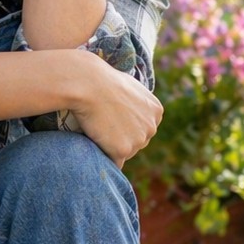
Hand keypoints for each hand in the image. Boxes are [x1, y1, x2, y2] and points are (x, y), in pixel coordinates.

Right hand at [64, 50, 161, 165]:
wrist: (88, 84)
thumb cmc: (102, 81)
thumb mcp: (129, 87)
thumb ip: (136, 103)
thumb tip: (131, 111)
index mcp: (156, 111)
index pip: (143, 128)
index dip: (125, 125)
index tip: (111, 116)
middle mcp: (152, 127)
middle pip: (136, 143)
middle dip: (121, 138)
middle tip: (102, 123)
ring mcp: (139, 140)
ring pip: (125, 153)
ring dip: (111, 146)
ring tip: (98, 128)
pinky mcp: (123, 150)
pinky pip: (114, 162)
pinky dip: (104, 154)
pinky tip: (95, 139)